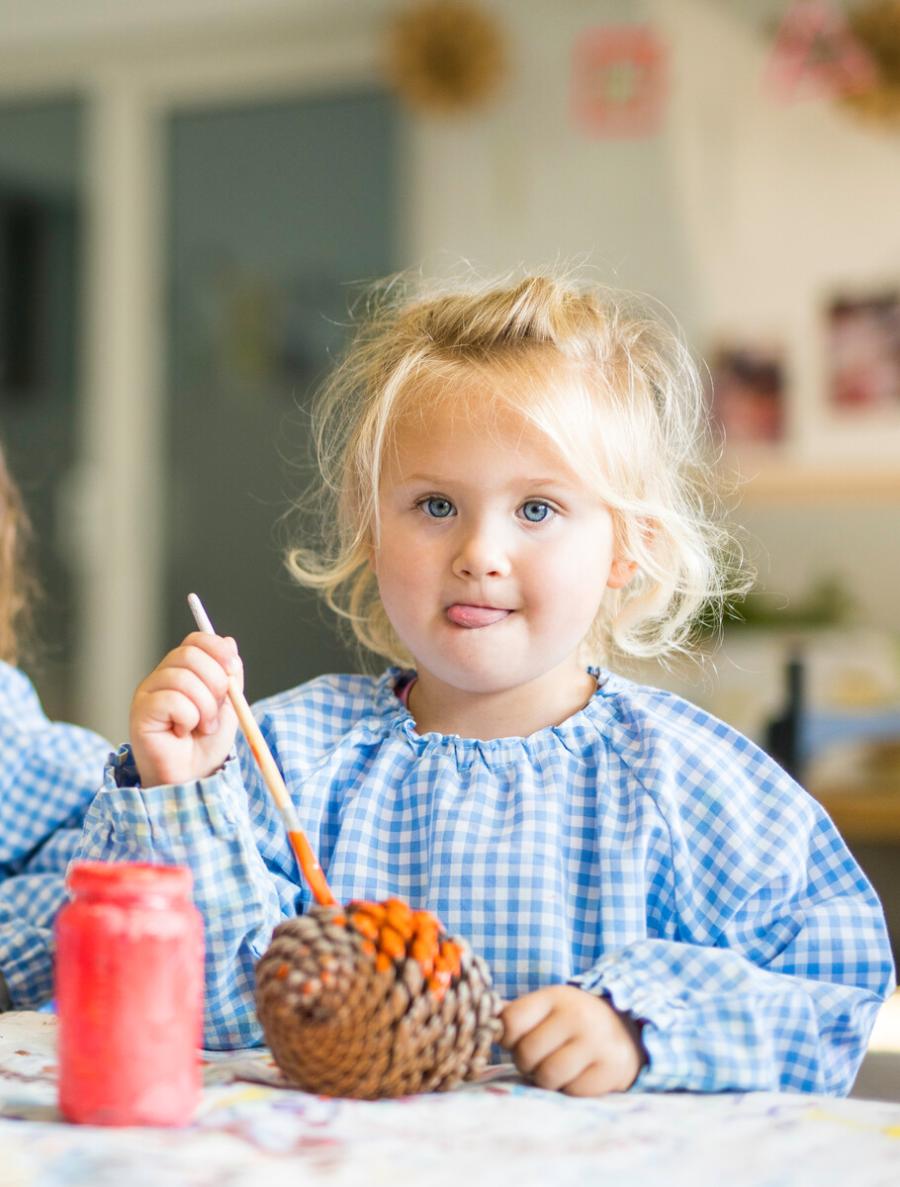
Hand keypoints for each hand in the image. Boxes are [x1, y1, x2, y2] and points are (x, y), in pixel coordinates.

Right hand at [130, 631, 241, 787]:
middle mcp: (162, 677)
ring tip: (202, 727)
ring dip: (204, 707)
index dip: (217, 649)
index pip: (196, 641)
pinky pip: (172, 700)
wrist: (194, 777)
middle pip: (191, 655)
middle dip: (216, 683)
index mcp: (182, 671)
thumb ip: (229, 676)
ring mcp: (148, 693)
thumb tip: (229, 642)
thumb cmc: (206, 745)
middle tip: (217, 711)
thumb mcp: (228, 706)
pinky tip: (183, 732)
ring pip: (183, 678)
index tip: (234, 669)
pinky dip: (188, 718)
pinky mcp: (140, 712)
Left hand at [500, 985, 645, 1095]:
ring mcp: (596, 1043)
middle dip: (527, 1063)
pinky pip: (573, 1091)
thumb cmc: (575, 1020)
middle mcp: (576, 1016)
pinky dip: (570, 1088)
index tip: (516, 1040)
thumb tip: (482, 1022)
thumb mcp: (549, 1007)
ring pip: (548, 1077)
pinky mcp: (610, 1070)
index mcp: (555, 997)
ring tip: (556, 1068)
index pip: (511, 1022)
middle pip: (527, 1054)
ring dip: (547, 1079)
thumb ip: (516, 1015)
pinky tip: (578, 1075)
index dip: (507, 1038)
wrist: (628, 1028)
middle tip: (539, 1058)